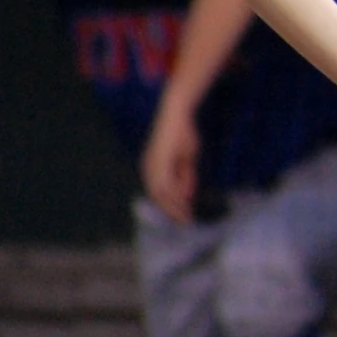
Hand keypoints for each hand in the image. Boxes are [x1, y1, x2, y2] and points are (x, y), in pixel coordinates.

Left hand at [140, 101, 199, 222]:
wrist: (177, 115)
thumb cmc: (183, 133)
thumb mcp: (187, 160)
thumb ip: (186, 177)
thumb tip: (187, 196)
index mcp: (153, 169)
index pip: (160, 194)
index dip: (172, 207)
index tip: (184, 217)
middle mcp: (149, 169)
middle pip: (158, 197)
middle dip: (172, 210)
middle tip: (186, 221)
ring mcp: (152, 165)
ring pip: (160, 193)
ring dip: (173, 206)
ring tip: (186, 216)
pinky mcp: (157, 161)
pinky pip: (165, 183)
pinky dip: (174, 195)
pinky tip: (184, 202)